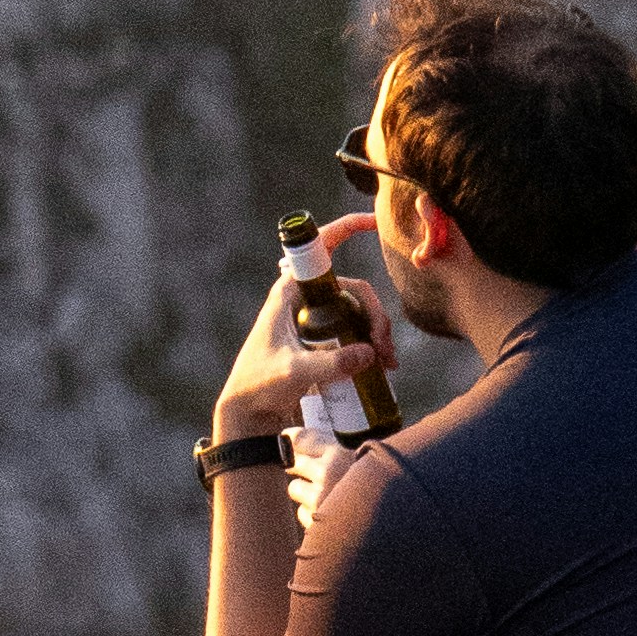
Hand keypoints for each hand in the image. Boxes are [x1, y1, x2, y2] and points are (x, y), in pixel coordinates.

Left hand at [210, 218, 385, 447]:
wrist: (249, 413)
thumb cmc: (259, 386)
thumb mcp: (295, 373)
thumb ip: (331, 364)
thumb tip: (371, 353)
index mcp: (291, 292)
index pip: (322, 249)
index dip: (348, 228)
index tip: (374, 222)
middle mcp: (305, 300)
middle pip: (354, 291)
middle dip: (375, 315)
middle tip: (383, 348)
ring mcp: (315, 321)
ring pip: (358, 314)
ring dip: (377, 334)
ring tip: (387, 365)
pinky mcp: (322, 342)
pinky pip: (354, 333)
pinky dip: (371, 346)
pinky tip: (381, 368)